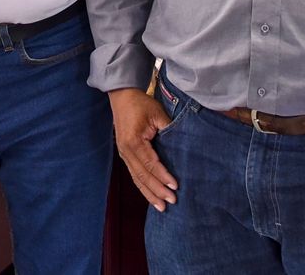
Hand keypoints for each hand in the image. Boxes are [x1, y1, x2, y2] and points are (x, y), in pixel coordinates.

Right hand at [108, 87, 178, 211]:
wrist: (121, 96)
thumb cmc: (140, 103)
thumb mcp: (157, 113)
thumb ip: (168, 129)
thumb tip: (182, 145)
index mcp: (134, 141)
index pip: (150, 163)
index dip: (163, 176)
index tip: (175, 186)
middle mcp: (126, 151)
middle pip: (142, 176)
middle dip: (157, 190)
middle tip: (171, 202)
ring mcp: (123, 154)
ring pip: (137, 179)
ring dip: (149, 193)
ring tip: (161, 207)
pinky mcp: (125, 155)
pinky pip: (134, 174)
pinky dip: (143, 187)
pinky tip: (151, 196)